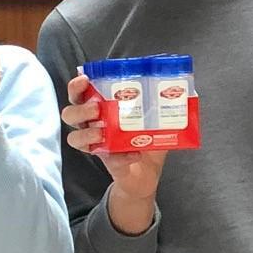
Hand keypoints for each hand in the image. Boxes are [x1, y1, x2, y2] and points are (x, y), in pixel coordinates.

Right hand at [62, 73, 165, 232]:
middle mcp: (92, 125)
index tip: (84, 80)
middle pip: (69, 114)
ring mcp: (96, 144)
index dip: (77, 86)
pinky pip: (106, 158)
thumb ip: (161, 105)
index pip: (79, 94)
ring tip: (102, 131)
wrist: (147, 173)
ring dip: (88, 133)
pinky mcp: (106, 162)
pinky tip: (133, 154)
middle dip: (80, 109)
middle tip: (96, 108)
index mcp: (100, 109)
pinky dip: (120, 156)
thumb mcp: (154, 120)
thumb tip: (183, 90)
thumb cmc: (146, 140)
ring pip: (74, 138)